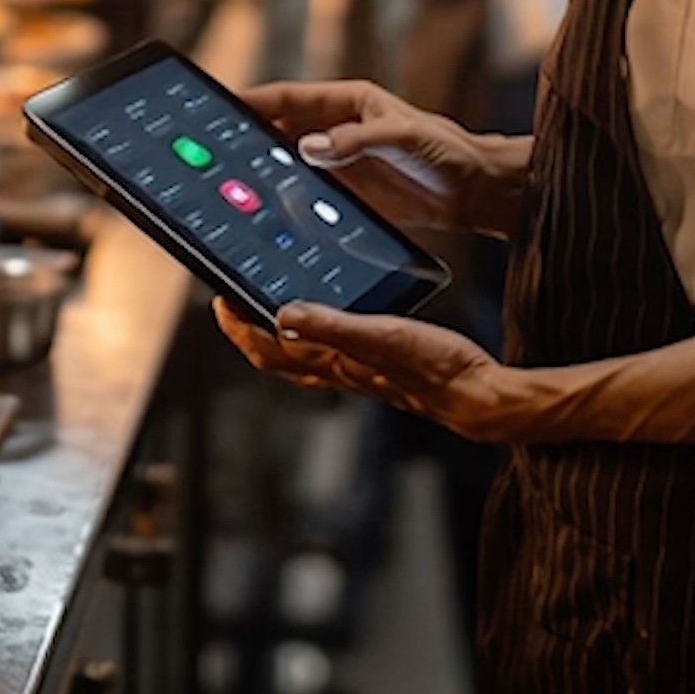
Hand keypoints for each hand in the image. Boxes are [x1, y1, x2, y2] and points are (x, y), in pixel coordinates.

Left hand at [213, 295, 507, 438]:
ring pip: (301, 352)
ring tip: (268, 299)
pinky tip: (329, 313)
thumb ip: (333, 327)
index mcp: (333, 363)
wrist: (475, 395)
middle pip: (277, 354)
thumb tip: (282, 316)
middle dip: (249, 328)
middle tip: (233, 298)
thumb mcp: (381, 337)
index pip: (268, 350)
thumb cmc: (435, 369)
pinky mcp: (377, 362)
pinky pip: (330, 347)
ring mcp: (357, 368)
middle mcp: (339, 369)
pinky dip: (315, 328)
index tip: (219, 300)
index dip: (237, 328)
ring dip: (277, 328)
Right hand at [238, 76, 529, 235]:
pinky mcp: (347, 194)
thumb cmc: (446, 150)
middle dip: (248, 137)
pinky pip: (306, 193)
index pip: (290, 97)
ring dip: (264, 171)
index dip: (254, 101)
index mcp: (348, 102)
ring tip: (230, 184)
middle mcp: (338, 129)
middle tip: (213, 150)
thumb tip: (307, 146)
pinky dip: (285, 199)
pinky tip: (265, 212)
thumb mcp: (402, 137)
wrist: (475, 190)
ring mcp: (340, 162)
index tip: (221, 106)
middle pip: (281, 129)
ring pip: (289, 162)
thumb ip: (356, 140)